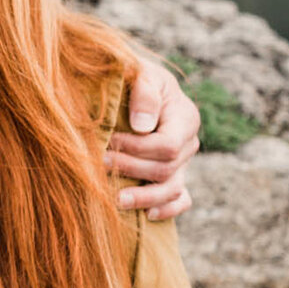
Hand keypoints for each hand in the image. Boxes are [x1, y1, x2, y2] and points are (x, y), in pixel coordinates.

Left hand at [105, 58, 199, 219]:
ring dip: (145, 197)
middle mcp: (188, 143)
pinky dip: (167, 209)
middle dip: (132, 169)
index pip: (168, 145)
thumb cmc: (132, 77)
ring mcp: (183, 163)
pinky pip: (181, 200)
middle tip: (100, 164)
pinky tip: (147, 215)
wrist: (129, 84)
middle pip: (167, 169)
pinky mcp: (174, 176)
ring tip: (117, 200)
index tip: (109, 141)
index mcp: (184, 117)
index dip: (138, 148)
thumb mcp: (140, 73)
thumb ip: (144, 93)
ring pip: (173, 189)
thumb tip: (142, 126)